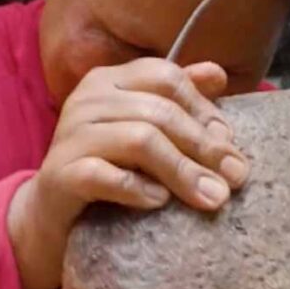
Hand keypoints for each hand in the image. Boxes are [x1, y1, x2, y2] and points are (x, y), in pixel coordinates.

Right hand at [8, 58, 248, 288]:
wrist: (53, 213)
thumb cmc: (109, 167)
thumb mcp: (146, 130)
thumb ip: (178, 102)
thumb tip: (219, 75)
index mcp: (110, 80)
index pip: (166, 77)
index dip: (204, 108)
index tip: (230, 142)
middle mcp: (87, 99)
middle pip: (159, 112)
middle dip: (205, 147)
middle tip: (236, 178)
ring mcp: (70, 136)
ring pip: (139, 140)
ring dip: (182, 171)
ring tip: (211, 197)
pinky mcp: (60, 175)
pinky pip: (105, 176)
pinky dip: (138, 188)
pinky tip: (160, 202)